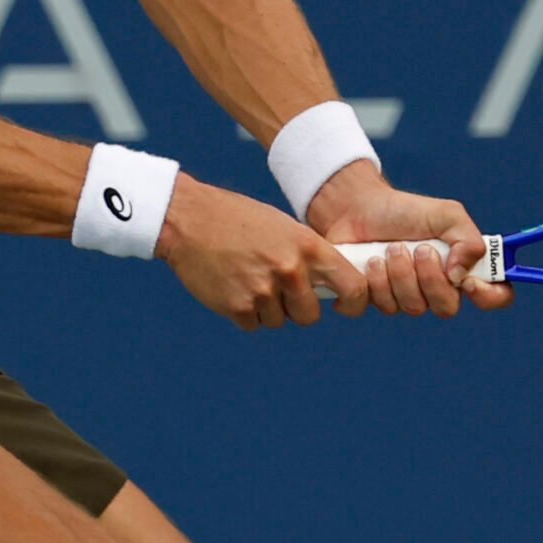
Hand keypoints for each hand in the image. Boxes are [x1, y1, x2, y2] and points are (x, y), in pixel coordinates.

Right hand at [155, 175, 368, 330]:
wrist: (189, 219)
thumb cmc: (238, 219)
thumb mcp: (284, 227)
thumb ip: (308, 255)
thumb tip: (330, 286)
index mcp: (308, 246)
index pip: (353, 287)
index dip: (353, 301)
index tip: (341, 304)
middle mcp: (290, 270)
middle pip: (309, 315)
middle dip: (296, 307)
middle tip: (275, 286)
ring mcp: (264, 291)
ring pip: (278, 320)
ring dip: (265, 307)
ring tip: (246, 276)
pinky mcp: (238, 307)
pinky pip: (252, 324)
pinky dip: (243, 311)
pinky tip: (231, 285)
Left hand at [306, 162, 515, 316]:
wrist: (357, 207)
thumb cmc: (404, 211)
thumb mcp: (446, 214)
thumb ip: (468, 240)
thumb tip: (461, 275)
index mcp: (462, 268)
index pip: (494, 296)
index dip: (489, 296)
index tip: (470, 281)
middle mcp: (438, 288)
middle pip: (447, 307)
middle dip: (430, 278)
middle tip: (417, 249)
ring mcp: (406, 298)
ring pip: (413, 307)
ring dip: (400, 274)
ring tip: (389, 248)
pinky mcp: (376, 301)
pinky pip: (382, 308)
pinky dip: (375, 281)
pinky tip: (369, 261)